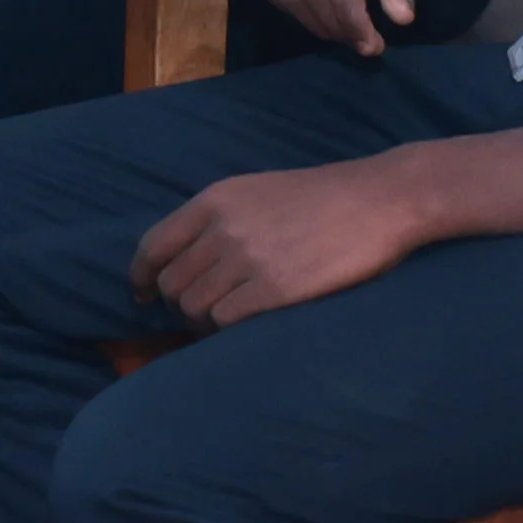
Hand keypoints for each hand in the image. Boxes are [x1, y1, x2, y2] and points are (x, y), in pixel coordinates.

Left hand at [133, 156, 436, 327]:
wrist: (380, 200)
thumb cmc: (323, 197)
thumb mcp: (258, 192)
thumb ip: (219, 219)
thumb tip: (186, 257)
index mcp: (214, 200)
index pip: (153, 245)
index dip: (142, 275)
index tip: (143, 294)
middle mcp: (223, 228)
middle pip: (172, 282)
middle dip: (178, 304)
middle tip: (198, 314)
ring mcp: (248, 259)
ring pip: (194, 306)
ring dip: (202, 322)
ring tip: (223, 322)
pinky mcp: (275, 289)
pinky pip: (225, 320)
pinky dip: (225, 330)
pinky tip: (242, 326)